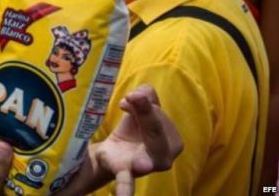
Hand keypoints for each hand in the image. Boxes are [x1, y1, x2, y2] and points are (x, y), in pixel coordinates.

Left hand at [59, 84, 182, 195]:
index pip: (162, 120)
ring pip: (148, 158)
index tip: (130, 96)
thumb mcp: (139, 106)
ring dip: (145, 157)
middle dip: (146, 116)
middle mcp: (164, 156)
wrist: (110, 150)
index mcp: (171, 140)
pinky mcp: (124, 172)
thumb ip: (145, 95)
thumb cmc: (133, 128)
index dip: (147, 105)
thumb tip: (137, 96)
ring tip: (140, 164)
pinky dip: (125, 190)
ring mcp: (145, 166)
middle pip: (158, 135)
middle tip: (128, 101)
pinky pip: (127, 182)